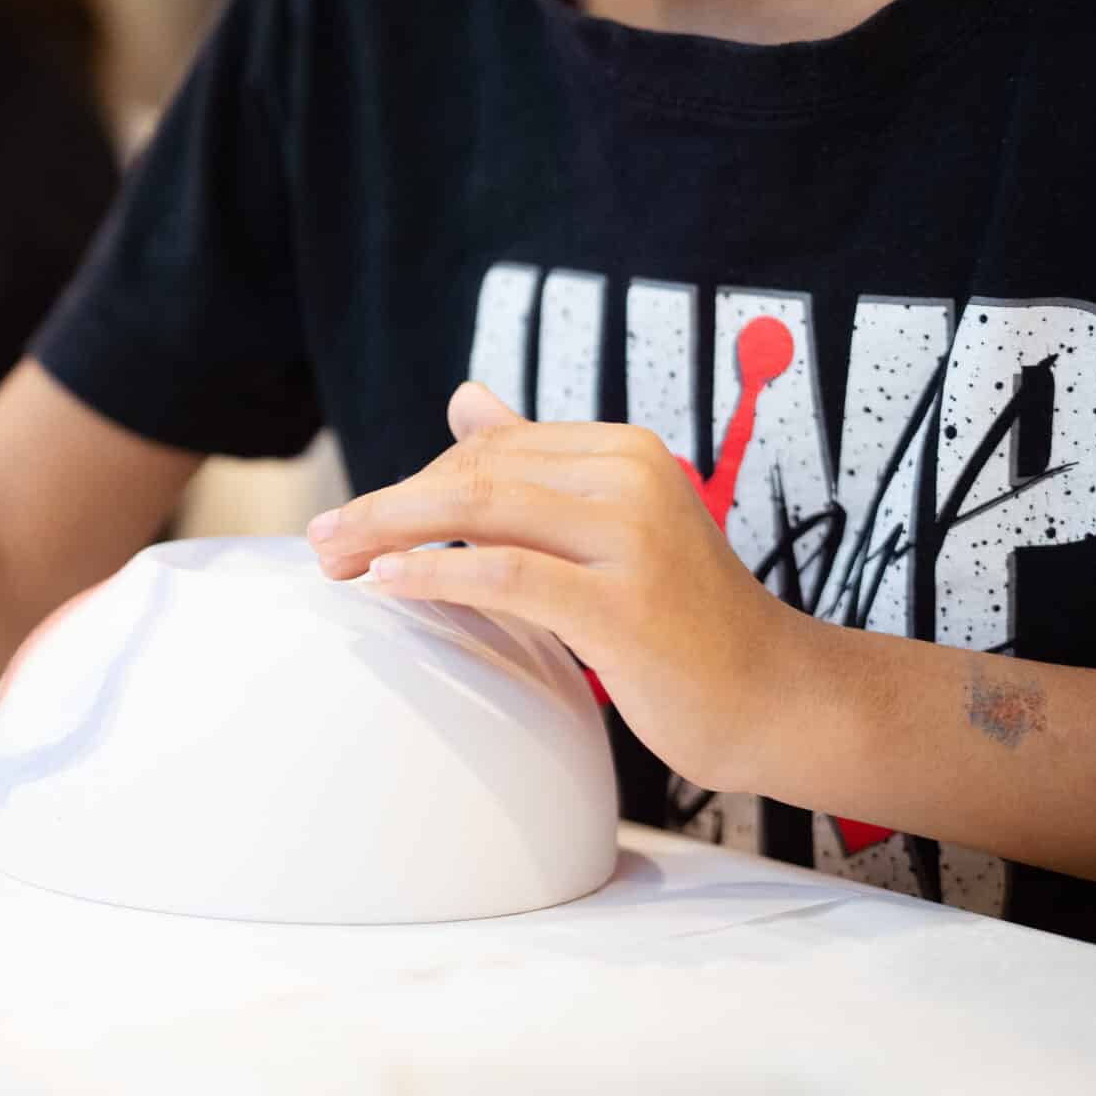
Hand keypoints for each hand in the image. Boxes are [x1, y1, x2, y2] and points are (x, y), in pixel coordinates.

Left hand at [305, 383, 813, 792]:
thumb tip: (463, 397)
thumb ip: (537, 465)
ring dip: (391, 531)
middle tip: (320, 541)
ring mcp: (635, 539)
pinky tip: (387, 580)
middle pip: (476, 474)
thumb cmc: (682, 617)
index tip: (351, 522)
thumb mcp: (609, 524)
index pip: (489, 451)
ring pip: (483, 510)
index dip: (411, 484)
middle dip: (386, 505)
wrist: (776, 697)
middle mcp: (632, 478)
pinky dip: (438, 571)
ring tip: (334, 559)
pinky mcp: (627, 606)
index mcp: (623, 451)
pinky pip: (510, 575)